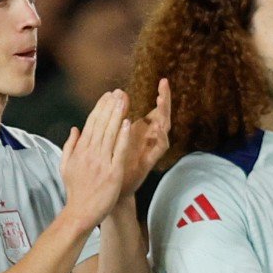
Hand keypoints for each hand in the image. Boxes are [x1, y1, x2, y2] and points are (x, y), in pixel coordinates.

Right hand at [60, 90, 130, 228]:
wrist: (80, 212)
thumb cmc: (75, 191)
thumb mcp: (65, 166)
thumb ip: (70, 146)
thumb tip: (74, 129)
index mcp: (80, 150)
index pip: (91, 123)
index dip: (100, 107)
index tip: (108, 95)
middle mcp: (90, 153)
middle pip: (101, 124)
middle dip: (110, 106)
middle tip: (119, 91)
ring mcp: (101, 162)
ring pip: (110, 134)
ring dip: (117, 115)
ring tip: (124, 100)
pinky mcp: (112, 172)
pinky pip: (118, 151)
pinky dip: (123, 137)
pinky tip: (127, 123)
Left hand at [117, 79, 171, 195]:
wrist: (110, 192)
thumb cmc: (110, 166)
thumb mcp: (108, 141)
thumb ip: (110, 124)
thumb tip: (109, 105)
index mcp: (139, 131)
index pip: (152, 110)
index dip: (159, 96)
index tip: (162, 80)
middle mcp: (148, 139)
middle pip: (161, 116)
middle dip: (164, 100)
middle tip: (164, 85)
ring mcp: (150, 150)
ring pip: (163, 130)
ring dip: (163, 116)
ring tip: (162, 102)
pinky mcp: (149, 162)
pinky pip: (158, 150)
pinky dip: (158, 139)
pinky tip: (157, 129)